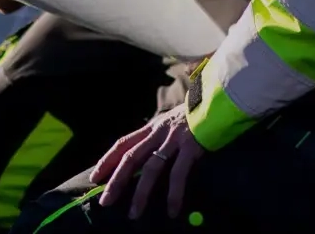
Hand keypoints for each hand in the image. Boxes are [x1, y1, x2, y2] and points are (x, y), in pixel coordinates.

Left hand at [92, 107, 206, 219]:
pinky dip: (174, 194)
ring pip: (151, 169)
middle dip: (116, 181)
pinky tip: (172, 210)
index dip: (107, 160)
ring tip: (134, 214)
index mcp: (151, 127)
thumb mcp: (171, 122)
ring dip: (141, 193)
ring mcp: (174, 139)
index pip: (123, 143)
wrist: (219, 100)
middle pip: (131, 158)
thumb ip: (159, 137)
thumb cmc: (196, 115)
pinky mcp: (191, 147)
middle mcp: (158, 132)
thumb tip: (148, 157)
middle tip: (105, 201)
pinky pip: (178, 174)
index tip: (95, 176)